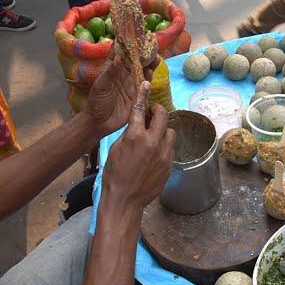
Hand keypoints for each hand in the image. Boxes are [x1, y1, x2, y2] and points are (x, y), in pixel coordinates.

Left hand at [82, 46, 156, 138]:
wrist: (99, 122)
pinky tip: (151, 76)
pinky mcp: (137, 97)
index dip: (128, 44)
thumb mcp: (101, 85)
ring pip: (143, 73)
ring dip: (149, 66)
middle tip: (152, 47)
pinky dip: (148, 81)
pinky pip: (145, 87)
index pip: (122, 53)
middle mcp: (124, 75)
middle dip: (144, 54)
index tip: (136, 34)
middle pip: (136, 61)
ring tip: (156, 59)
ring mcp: (131, 86)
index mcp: (113, 69)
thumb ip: (110, 72)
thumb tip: (120, 57)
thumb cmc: (96, 102)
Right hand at [102, 81, 175, 208]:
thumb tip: (138, 124)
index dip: (143, 96)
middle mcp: (152, 142)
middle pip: (163, 115)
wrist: (124, 199)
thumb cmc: (114, 175)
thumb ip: (129, 134)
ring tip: (155, 136)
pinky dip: (164, 146)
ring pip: (171, 132)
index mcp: (135, 136)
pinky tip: (155, 153)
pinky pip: (171, 149)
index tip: (146, 85)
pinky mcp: (169, 165)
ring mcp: (164, 154)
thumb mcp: (116, 149)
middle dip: (158, 110)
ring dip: (164, 130)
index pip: (140, 109)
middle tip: (153, 112)